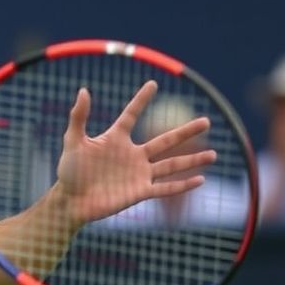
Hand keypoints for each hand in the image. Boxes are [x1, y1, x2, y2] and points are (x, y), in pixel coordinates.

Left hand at [55, 81, 215, 224]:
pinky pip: (165, 187)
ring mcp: (138, 174)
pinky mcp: (139, 191)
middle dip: (186, 132)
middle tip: (207, 121)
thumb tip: (83, 90)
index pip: (131, 115)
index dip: (141, 100)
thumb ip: (79, 118)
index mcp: (116, 139)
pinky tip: (201, 179)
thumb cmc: (70, 172)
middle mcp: (132, 155)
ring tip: (214, 155)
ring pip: (171, 165)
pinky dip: (182, 184)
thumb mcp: (73, 142)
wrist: (71, 200)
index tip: (153, 83)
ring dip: (193, 161)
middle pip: (165, 141)